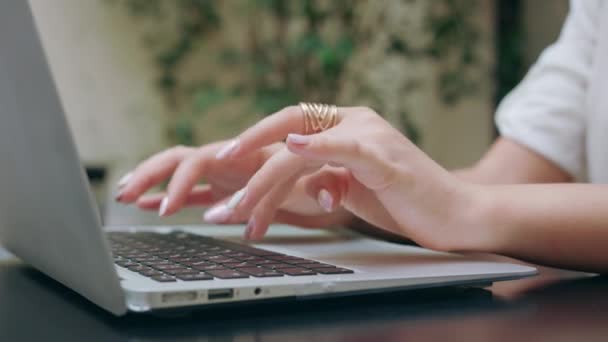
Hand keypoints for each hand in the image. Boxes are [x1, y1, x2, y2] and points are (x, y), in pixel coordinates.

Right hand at [115, 139, 352, 227]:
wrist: (345, 168)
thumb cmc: (335, 171)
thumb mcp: (334, 180)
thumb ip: (326, 183)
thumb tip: (322, 191)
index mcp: (252, 149)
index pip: (206, 158)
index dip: (186, 180)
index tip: (172, 203)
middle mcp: (236, 156)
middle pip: (182, 158)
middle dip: (152, 174)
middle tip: (129, 195)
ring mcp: (232, 171)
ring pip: (181, 170)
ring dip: (152, 180)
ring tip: (124, 196)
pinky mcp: (231, 187)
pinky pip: (194, 191)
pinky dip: (170, 195)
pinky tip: (148, 205)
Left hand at [216, 106, 479, 249]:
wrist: (456, 216)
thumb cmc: (404, 202)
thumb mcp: (351, 188)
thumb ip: (321, 177)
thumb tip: (284, 183)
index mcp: (347, 127)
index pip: (290, 124)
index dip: (254, 138)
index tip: (223, 162)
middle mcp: (356, 122)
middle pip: (288, 128)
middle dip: (247, 159)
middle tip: (220, 197)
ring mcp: (371, 136)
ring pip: (303, 148)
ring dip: (266, 180)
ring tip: (241, 210)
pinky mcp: (386, 159)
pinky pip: (345, 147)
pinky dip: (318, 147)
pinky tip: (293, 147)